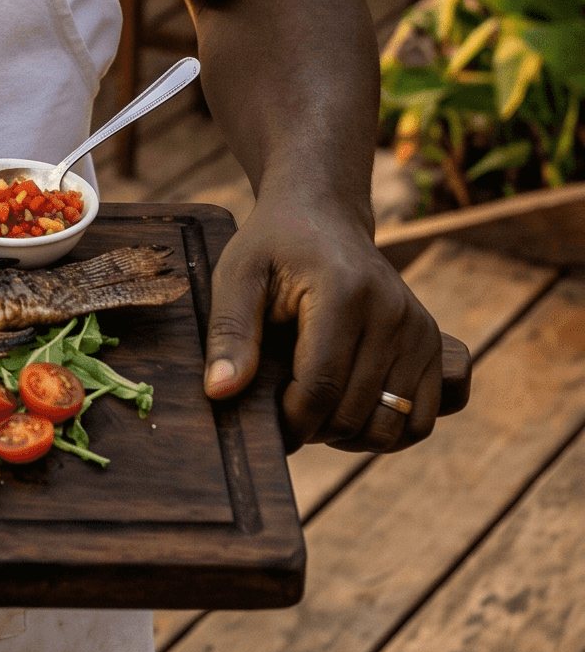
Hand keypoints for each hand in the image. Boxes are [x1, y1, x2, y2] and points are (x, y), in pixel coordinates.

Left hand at [202, 185, 441, 452]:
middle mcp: (391, 312)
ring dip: (350, 437)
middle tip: (287, 412)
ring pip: (391, 426)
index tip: (269, 425)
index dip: (290, 421)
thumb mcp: (238, 274)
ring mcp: (418, 329)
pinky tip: (351, 413)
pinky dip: (387, 431)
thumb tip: (219, 392)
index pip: (320, 387)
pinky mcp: (431, 343)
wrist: (323, 214)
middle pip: (354, 412)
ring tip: (317, 412)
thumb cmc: (273, 245)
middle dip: (315, 429)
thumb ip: (229, 331)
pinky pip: (422, 419)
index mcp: (343, 293)